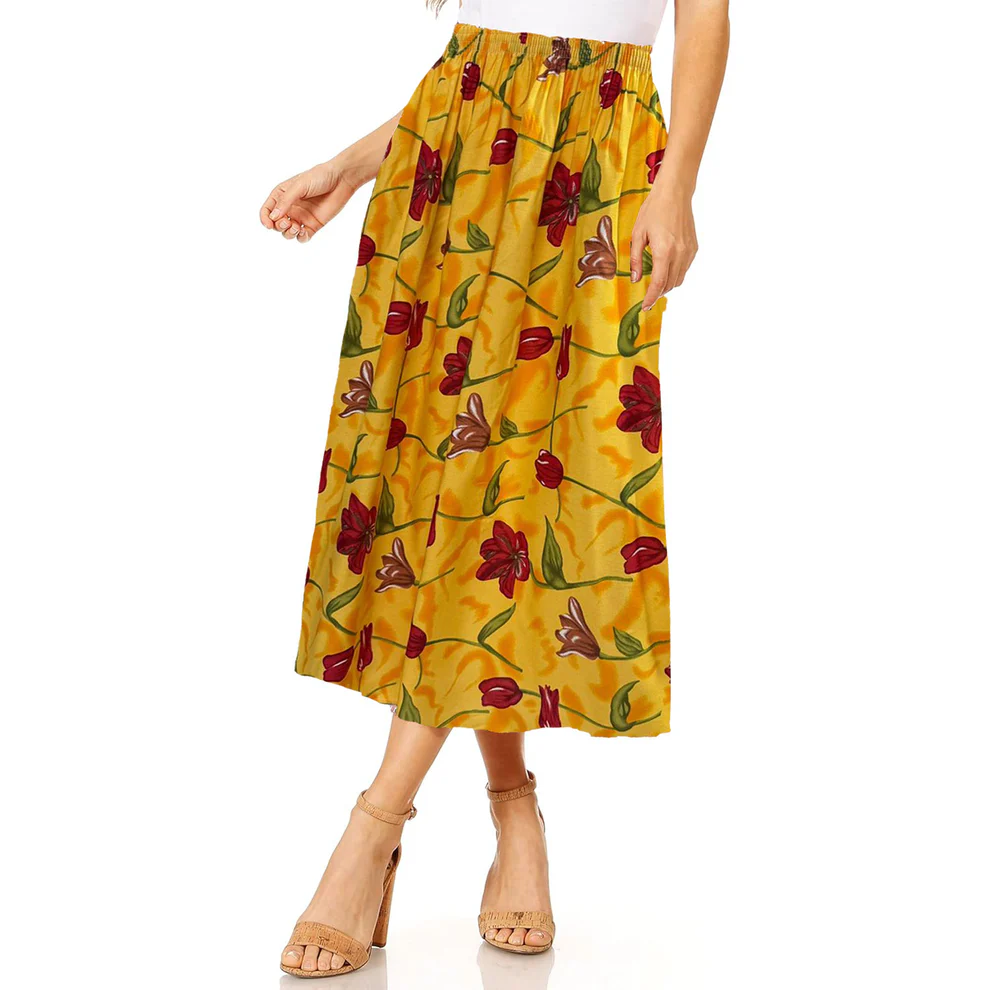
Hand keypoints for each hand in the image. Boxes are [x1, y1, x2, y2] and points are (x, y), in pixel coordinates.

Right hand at [259, 158, 364, 243]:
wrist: (341, 180)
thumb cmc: (319, 177)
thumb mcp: (299, 186)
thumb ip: (286, 201)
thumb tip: (273, 217)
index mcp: (282, 195)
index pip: (267, 210)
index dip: (265, 219)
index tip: (268, 225)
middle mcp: (290, 207)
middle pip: (276, 224)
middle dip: (278, 226)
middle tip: (287, 222)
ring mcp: (301, 217)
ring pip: (288, 233)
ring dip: (288, 233)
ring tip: (295, 227)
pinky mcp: (313, 225)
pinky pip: (303, 237)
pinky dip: (301, 238)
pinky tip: (303, 232)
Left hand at [629, 185, 698, 309]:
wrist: (675, 193)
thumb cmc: (654, 210)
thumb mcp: (638, 234)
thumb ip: (637, 259)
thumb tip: (636, 279)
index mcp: (664, 251)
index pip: (658, 284)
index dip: (651, 298)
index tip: (644, 307)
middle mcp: (680, 254)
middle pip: (669, 284)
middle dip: (658, 293)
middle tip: (647, 297)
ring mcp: (689, 251)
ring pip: (679, 279)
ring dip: (667, 285)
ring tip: (656, 284)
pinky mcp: (694, 247)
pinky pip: (685, 269)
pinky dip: (675, 274)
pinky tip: (666, 269)